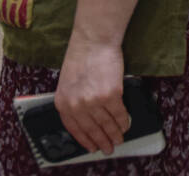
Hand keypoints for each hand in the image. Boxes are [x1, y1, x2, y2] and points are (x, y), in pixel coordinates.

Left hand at [54, 35, 127, 156]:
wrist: (93, 40)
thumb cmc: (81, 57)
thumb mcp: (68, 83)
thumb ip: (73, 101)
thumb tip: (87, 120)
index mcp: (63, 103)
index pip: (74, 129)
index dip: (85, 140)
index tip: (92, 147)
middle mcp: (77, 105)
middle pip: (92, 129)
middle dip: (102, 141)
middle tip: (109, 147)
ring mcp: (94, 101)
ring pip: (107, 124)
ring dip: (115, 134)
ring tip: (119, 138)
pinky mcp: (111, 95)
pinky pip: (119, 114)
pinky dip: (124, 121)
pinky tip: (125, 124)